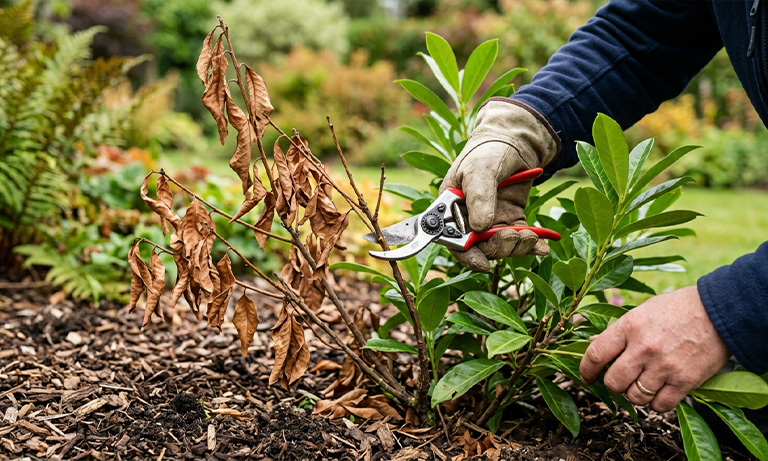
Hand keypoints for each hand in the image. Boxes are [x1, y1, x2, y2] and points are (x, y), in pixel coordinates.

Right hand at [440, 98, 559, 271]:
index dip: (466, 255)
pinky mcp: (512, 219)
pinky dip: (532, 245)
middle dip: (498, 248)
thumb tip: (479, 228)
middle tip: (514, 237)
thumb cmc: (488, 151)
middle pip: (479, 248)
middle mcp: (469, 219)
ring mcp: (491, 221)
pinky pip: (520, 239)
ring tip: (531, 236)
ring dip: (517, 246)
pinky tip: (542, 246)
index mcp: (452, 208)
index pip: (452, 239)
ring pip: (501, 246)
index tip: (482, 263)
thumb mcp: (480, 170)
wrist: (515, 141)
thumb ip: (478, 197)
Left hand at [579, 286, 730, 411]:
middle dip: (612, 385)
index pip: (595, 355)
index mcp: (629, 327)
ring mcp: (664, 366)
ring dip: (635, 394)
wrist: (719, 312)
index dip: (586, 370)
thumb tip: (596, 349)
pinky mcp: (684, 381)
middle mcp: (643, 348)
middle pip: (613, 382)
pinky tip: (660, 390)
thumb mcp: (642, 311)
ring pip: (635, 397)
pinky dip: (656, 403)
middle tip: (618, 380)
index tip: (586, 377)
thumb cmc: (677, 309)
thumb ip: (620, 331)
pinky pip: (660, 405)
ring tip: (642, 383)